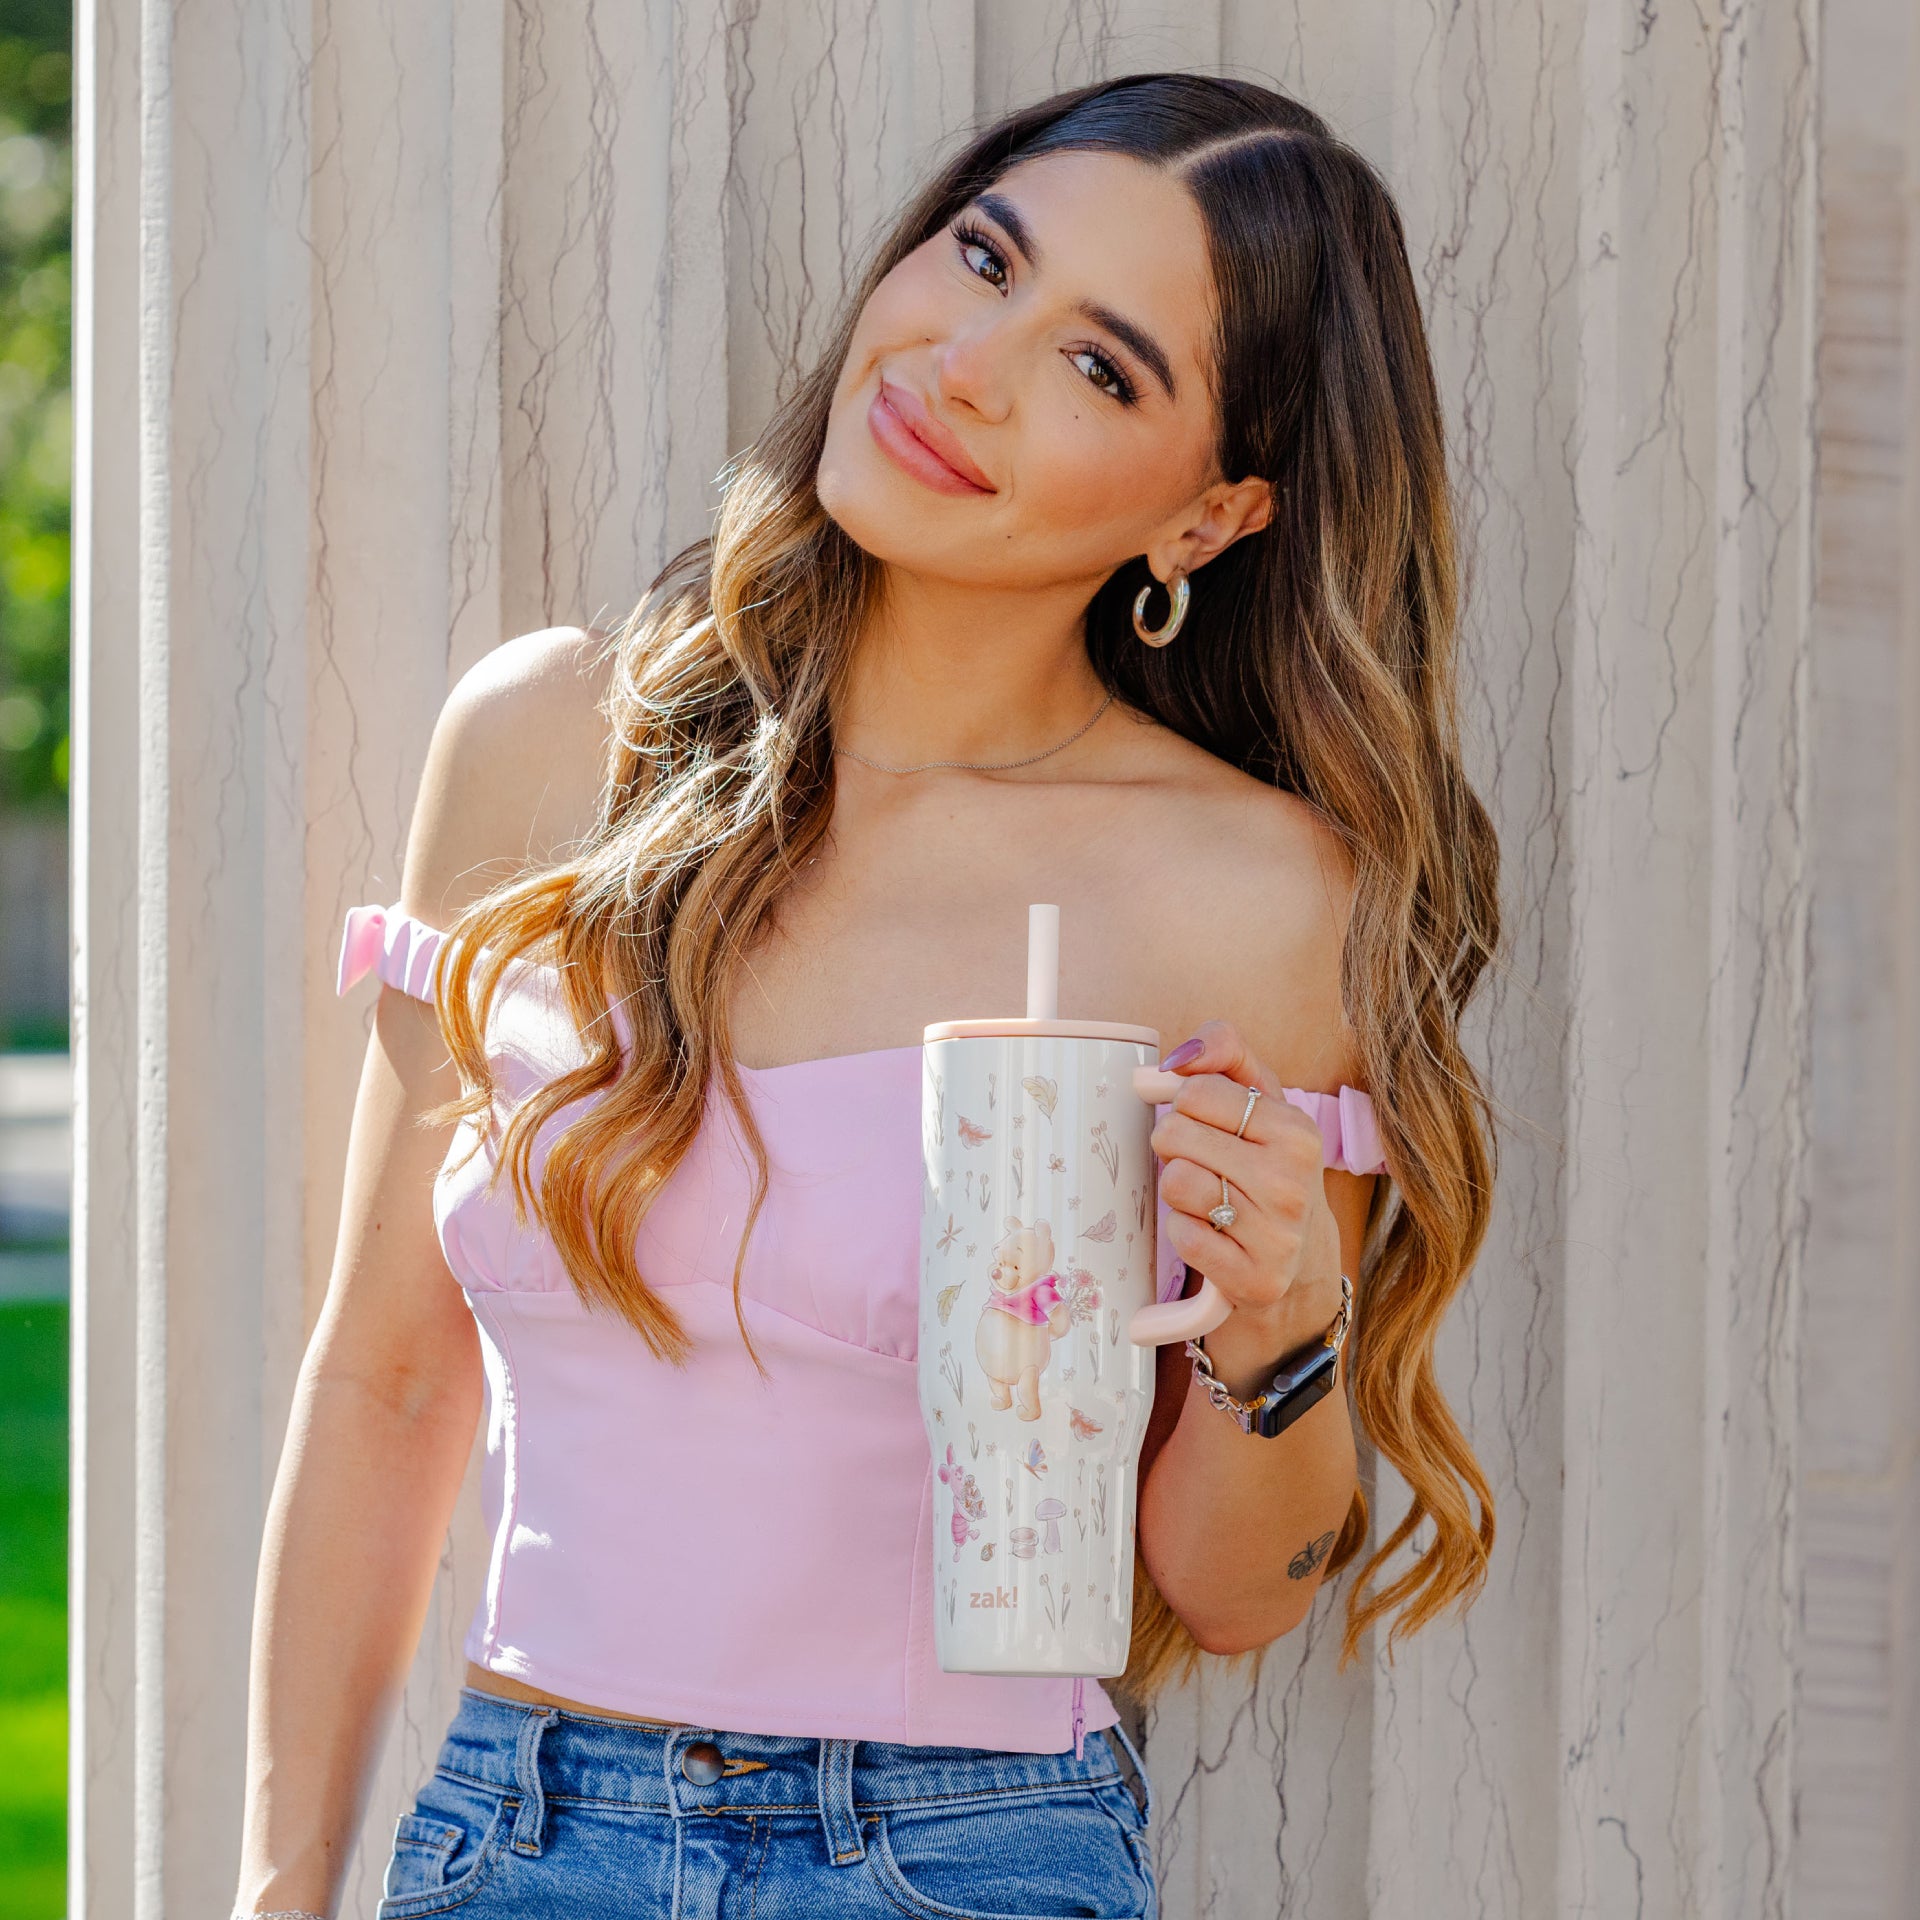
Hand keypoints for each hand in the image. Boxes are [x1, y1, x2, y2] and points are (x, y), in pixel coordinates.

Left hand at [1135, 1019, 1342, 1355]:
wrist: (1299, 1260)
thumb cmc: (1268, 1166)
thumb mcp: (1262, 1101)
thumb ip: (1226, 1053)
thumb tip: (1178, 1056)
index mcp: (1296, 1131)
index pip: (1195, 1091)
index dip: (1184, 1105)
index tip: (1205, 1125)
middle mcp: (1293, 1183)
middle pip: (1175, 1133)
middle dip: (1174, 1145)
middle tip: (1201, 1163)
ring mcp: (1278, 1235)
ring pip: (1175, 1183)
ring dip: (1177, 1191)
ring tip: (1208, 1198)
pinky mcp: (1255, 1279)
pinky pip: (1182, 1236)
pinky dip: (1184, 1232)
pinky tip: (1211, 1234)